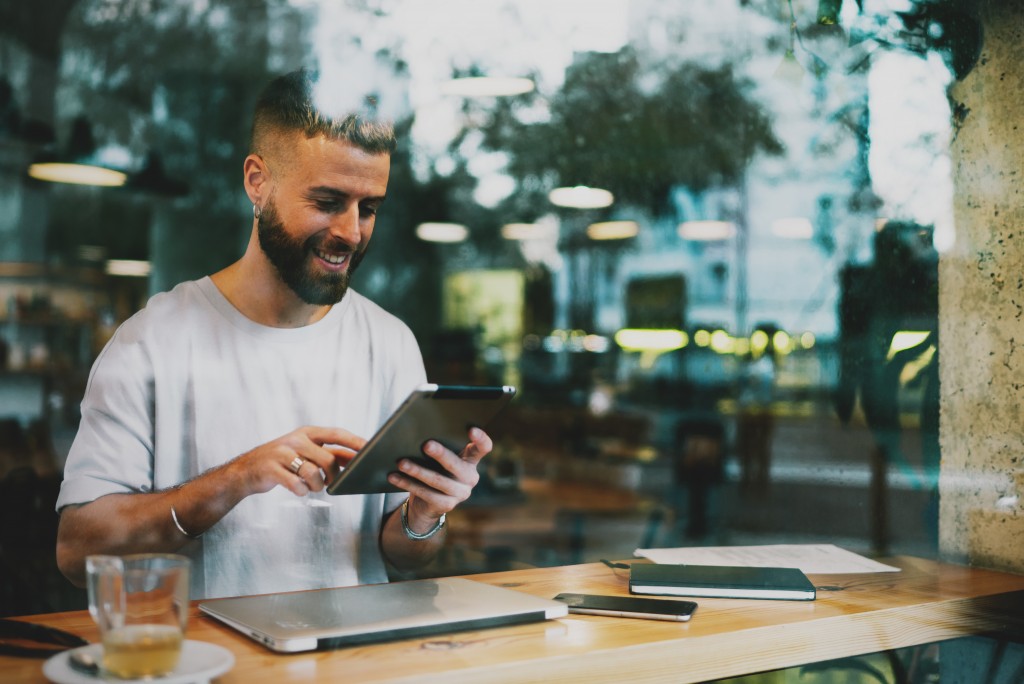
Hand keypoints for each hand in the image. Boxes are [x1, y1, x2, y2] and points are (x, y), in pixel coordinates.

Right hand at [230, 426, 365, 496]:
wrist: (246, 471)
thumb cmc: (282, 461)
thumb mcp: (305, 451)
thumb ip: (329, 454)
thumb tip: (358, 459)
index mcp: (306, 432)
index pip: (336, 434)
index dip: (354, 441)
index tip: (370, 448)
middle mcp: (295, 440)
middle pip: (328, 459)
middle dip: (333, 475)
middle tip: (330, 483)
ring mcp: (282, 454)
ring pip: (313, 474)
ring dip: (316, 486)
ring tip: (311, 486)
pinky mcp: (272, 469)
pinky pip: (297, 485)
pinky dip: (301, 491)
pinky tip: (298, 489)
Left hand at [387, 427, 492, 525]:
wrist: (427, 502)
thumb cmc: (434, 469)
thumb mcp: (439, 459)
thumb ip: (438, 447)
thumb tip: (417, 433)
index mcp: (471, 461)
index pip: (483, 448)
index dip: (481, 439)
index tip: (471, 429)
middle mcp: (470, 478)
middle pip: (457, 465)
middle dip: (441, 454)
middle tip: (426, 444)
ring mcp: (460, 493)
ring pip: (437, 480)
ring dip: (417, 471)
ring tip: (401, 463)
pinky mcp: (447, 505)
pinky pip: (425, 493)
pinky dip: (407, 483)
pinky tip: (394, 477)